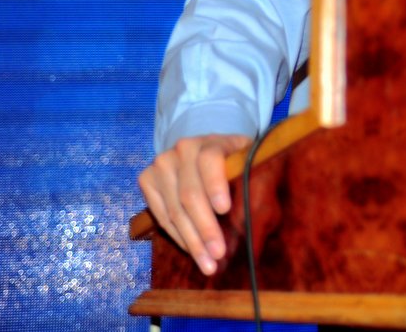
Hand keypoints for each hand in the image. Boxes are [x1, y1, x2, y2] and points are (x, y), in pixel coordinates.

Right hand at [138, 133, 252, 274]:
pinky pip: (161, 216)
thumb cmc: (233, 160)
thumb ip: (250, 176)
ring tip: (207, 264)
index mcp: (210, 141)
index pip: (210, 161)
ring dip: (191, 241)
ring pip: (174, 211)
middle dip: (205, 228)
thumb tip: (257, 212)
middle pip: (190, 195)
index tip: (225, 209)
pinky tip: (192, 252)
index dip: (216, 185)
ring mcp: (161, 164)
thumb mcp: (246, 159)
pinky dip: (178, 237)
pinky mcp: (147, 180)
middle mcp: (182, 150)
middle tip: (219, 254)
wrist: (203, 148)